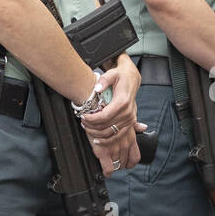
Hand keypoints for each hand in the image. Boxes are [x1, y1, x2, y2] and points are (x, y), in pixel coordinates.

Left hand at [81, 55, 144, 174]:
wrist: (132, 80)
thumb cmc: (121, 77)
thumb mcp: (112, 74)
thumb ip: (104, 81)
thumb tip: (97, 89)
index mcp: (123, 102)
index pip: (104, 116)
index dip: (92, 119)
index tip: (83, 116)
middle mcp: (128, 113)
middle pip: (106, 126)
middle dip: (92, 126)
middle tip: (82, 122)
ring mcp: (129, 120)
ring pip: (111, 134)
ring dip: (97, 134)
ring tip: (87, 128)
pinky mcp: (130, 124)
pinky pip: (117, 136)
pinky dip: (106, 140)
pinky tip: (97, 140)